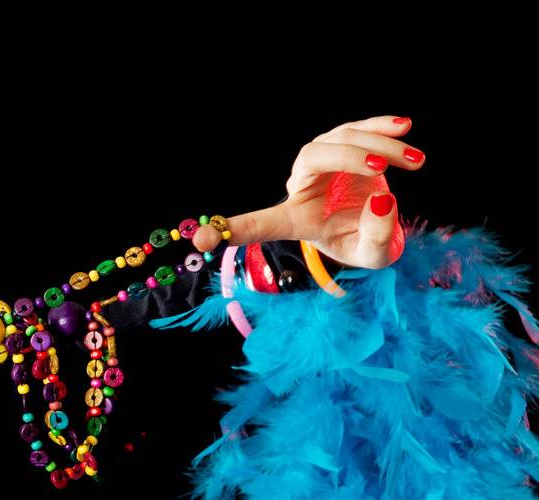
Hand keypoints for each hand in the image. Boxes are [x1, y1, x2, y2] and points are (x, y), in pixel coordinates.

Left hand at [190, 114, 422, 269]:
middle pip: (310, 157)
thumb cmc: (364, 242)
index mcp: (296, 220)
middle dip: (345, 157)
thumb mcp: (374, 254)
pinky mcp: (345, 145)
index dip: (233, 230)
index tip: (203, 239)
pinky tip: (403, 125)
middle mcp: (302, 187)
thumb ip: (376, 235)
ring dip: (377, 144)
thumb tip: (381, 199)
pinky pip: (355, 127)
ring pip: (338, 138)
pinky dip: (378, 125)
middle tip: (381, 166)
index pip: (260, 224)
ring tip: (416, 161)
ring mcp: (323, 163)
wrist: (377, 223)